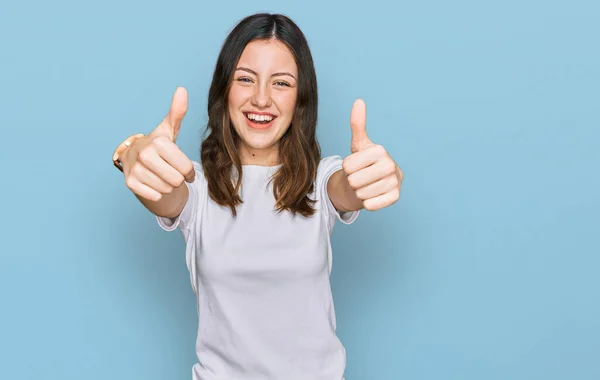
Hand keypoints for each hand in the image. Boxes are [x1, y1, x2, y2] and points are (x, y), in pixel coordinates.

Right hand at [120, 87, 194, 201]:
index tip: (184, 169)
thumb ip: (177, 112)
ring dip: (168, 186)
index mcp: (158, 142)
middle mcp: (145, 155)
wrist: (134, 157)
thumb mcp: (169, 129)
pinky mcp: (130, 183)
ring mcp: (135, 170)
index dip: (188, 172)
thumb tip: (182, 90)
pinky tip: (153, 182)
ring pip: (166, 189)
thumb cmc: (157, 144)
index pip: (185, 169)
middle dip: (178, 179)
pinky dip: (157, 192)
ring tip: (162, 175)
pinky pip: (155, 196)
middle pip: (177, 181)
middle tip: (171, 171)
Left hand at [341, 99, 403, 210]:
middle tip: (359, 177)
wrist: (372, 183)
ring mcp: (396, 182)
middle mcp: (391, 165)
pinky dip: (367, 202)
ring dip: (359, 192)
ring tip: (365, 185)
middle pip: (354, 181)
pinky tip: (372, 194)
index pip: (347, 166)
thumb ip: (358, 124)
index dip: (346, 168)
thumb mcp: (358, 144)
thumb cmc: (363, 163)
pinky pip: (371, 205)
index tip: (355, 166)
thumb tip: (359, 101)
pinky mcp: (396, 197)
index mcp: (380, 150)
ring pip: (362, 194)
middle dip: (352, 181)